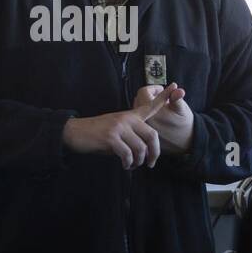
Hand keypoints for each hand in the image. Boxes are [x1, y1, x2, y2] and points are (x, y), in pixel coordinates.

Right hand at [62, 85, 176, 168]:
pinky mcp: (111, 137)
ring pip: (140, 148)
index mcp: (130, 116)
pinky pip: (128, 154)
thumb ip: (131, 135)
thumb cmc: (97, 135)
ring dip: (139, 162)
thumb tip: (143, 152)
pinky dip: (128, 163)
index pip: (150, 106)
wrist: (75, 132)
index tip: (176, 86)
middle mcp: (127, 119)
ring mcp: (119, 127)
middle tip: (150, 163)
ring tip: (132, 165)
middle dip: (154, 153)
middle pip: (152, 136)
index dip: (164, 97)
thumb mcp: (117, 131)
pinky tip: (125, 165)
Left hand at [133, 83, 193, 155]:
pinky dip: (146, 113)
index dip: (154, 88)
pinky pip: (140, 118)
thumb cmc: (184, 124)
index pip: (143, 92)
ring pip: (138, 109)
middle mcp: (144, 121)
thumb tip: (177, 89)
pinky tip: (157, 115)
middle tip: (161, 98)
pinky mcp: (143, 132)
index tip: (162, 90)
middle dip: (150, 95)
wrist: (186, 142)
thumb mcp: (181, 109)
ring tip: (160, 107)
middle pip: (138, 99)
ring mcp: (142, 127)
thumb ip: (176, 98)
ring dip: (147, 104)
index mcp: (151, 113)